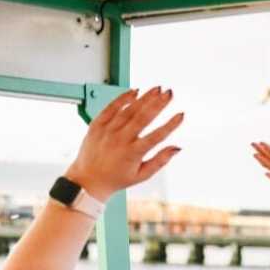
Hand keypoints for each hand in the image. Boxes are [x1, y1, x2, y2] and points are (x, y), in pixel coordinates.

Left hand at [65, 87, 183, 202]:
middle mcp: (120, 140)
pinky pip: (111, 107)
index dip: (171, 124)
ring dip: (144, 98)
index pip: (156, 136)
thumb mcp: (142, 175)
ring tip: (156, 89)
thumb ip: (160, 160)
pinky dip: (123, 98)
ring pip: (129, 110)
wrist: (89, 179)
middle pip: (143, 117)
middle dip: (158, 103)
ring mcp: (107, 131)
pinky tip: (135, 91)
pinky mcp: (97, 125)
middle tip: (169, 93)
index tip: (181, 115)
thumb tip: (177, 148)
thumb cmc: (118, 179)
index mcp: (133, 154)